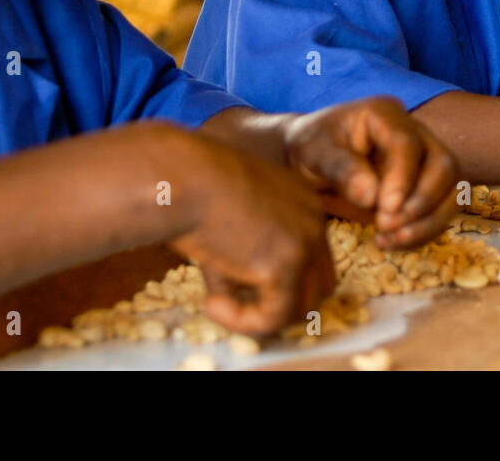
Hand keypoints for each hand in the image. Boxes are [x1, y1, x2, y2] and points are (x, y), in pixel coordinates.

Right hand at [169, 137, 334, 335]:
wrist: (180, 176)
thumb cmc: (191, 190)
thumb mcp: (227, 224)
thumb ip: (242, 264)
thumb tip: (240, 310)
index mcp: (303, 202)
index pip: (313, 258)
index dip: (282, 282)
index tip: (240, 287)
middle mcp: (314, 219)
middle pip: (319, 285)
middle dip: (281, 305)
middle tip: (237, 306)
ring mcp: (304, 242)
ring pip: (302, 307)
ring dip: (261, 318)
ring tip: (216, 304)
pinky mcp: (285, 265)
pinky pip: (274, 318)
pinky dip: (244, 323)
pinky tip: (211, 305)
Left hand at [281, 96, 460, 249]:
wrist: (309, 161)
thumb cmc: (311, 148)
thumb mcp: (314, 153)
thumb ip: (341, 169)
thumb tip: (372, 197)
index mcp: (385, 115)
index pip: (408, 143)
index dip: (403, 178)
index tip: (385, 209)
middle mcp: (414, 133)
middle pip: (444, 165)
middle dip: (423, 202)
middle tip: (387, 226)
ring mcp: (425, 160)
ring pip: (452, 190)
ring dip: (428, 222)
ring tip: (391, 239)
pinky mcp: (426, 187)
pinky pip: (440, 211)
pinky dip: (422, 232)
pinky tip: (391, 242)